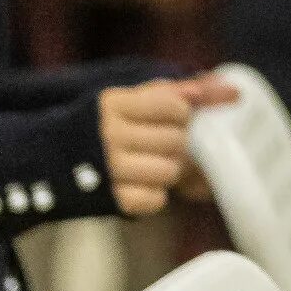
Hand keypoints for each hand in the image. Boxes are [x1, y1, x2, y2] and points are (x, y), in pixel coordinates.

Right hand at [99, 75, 241, 215]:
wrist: (59, 162)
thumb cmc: (113, 126)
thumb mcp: (140, 100)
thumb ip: (186, 91)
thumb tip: (231, 91)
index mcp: (115, 104)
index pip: (173, 105)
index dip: (181, 114)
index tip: (172, 118)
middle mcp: (108, 134)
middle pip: (176, 140)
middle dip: (177, 143)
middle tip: (162, 145)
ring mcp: (108, 168)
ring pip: (169, 171)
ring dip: (168, 170)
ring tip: (152, 164)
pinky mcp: (111, 199)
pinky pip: (155, 200)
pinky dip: (154, 196)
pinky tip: (142, 185)